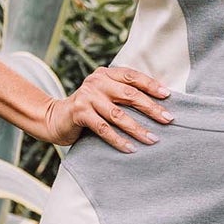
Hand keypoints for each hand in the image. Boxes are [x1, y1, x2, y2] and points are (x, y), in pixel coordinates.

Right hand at [41, 65, 172, 151]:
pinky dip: (118, 140)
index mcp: (106, 74)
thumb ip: (124, 95)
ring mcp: (87, 97)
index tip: (168, 96)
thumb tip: (158, 103)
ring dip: (137, 128)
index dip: (151, 85)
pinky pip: (103, 129)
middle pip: (129, 95)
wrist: (55, 118)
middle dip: (151, 108)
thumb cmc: (89, 109)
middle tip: (168, 119)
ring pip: (118, 114)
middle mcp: (97, 82)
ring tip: (153, 139)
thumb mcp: (105, 96)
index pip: (133, 76)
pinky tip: (131, 149)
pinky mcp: (79, 113)